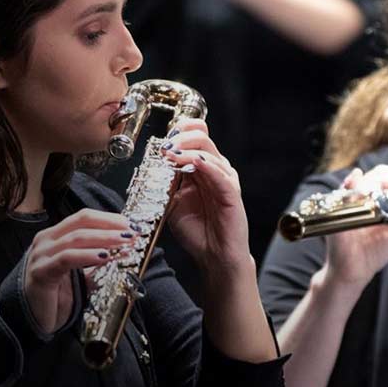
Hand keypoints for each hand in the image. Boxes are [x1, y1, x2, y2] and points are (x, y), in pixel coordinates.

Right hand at [23, 209, 135, 335]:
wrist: (32, 319)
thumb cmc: (56, 296)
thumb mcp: (81, 274)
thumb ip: (97, 261)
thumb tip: (124, 250)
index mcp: (55, 237)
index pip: (84, 218)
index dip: (109, 218)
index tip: (132, 224)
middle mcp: (46, 240)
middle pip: (81, 221)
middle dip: (110, 225)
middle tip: (132, 232)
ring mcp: (41, 254)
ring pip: (76, 237)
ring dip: (104, 238)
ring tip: (125, 242)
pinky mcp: (41, 271)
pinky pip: (67, 258)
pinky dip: (88, 255)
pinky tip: (105, 256)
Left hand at [160, 118, 252, 269]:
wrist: (213, 255)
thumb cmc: (196, 231)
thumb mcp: (173, 201)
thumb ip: (167, 182)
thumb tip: (155, 162)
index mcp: (201, 169)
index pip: (194, 137)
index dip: (179, 131)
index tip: (162, 138)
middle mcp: (215, 170)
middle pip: (201, 138)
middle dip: (180, 138)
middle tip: (163, 146)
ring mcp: (224, 179)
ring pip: (208, 152)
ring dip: (187, 150)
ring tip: (170, 155)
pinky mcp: (231, 192)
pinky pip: (219, 174)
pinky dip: (206, 165)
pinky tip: (194, 162)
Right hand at [321, 165, 387, 287]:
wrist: (352, 273)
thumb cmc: (373, 251)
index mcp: (377, 195)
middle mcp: (362, 194)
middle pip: (382, 173)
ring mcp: (348, 202)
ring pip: (366, 181)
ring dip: (387, 181)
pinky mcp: (338, 215)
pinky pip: (347, 199)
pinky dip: (357, 189)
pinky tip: (362, 183)